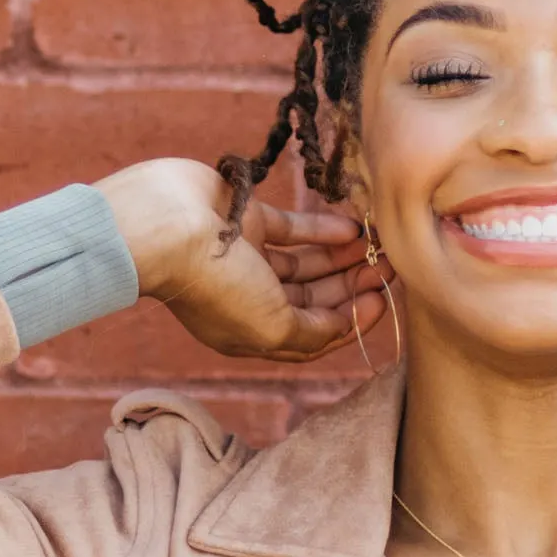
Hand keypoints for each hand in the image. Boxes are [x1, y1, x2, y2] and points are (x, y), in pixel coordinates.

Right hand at [95, 159, 390, 363]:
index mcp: (251, 335)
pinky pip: (291, 229)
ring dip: (344, 256)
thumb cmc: (215, 284)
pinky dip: (321, 229)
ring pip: (307, 263)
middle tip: (392, 267)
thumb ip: (313, 333)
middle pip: (314, 298)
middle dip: (354, 286)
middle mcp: (249, 299)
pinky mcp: (244, 220)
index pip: (312, 336)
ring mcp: (246, 259)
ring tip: (381, 244)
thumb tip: (345, 325)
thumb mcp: (272, 327)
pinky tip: (352, 226)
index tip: (383, 301)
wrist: (164, 225)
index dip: (351, 322)